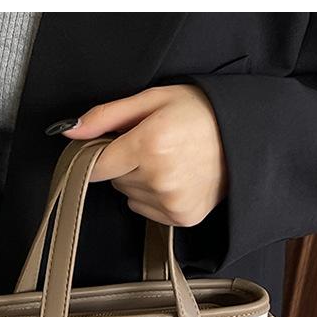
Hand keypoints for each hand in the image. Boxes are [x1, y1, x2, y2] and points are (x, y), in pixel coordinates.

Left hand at [53, 85, 226, 226]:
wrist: (246, 136)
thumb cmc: (199, 112)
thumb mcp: (152, 99)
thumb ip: (106, 116)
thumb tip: (70, 132)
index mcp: (150, 144)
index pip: (96, 166)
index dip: (99, 155)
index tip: (110, 146)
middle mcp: (160, 178)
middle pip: (114, 180)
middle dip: (126, 163)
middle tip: (155, 145)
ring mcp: (172, 201)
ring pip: (129, 196)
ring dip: (141, 181)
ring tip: (170, 160)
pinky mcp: (182, 217)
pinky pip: (146, 210)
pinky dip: (154, 197)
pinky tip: (176, 178)